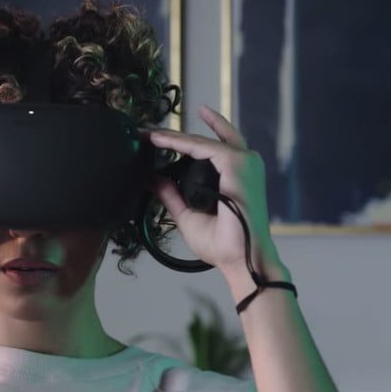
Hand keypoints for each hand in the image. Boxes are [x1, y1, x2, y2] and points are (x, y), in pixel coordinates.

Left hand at [140, 105, 284, 277]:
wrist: (239, 259)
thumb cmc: (222, 243)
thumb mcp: (187, 215)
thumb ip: (171, 195)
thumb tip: (152, 179)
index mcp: (234, 176)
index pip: (209, 150)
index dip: (183, 143)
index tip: (156, 139)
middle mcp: (243, 165)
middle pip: (204, 141)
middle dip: (174, 135)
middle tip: (147, 132)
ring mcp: (242, 162)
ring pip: (200, 142)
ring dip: (172, 137)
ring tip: (147, 135)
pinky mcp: (236, 163)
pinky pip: (201, 146)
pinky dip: (178, 142)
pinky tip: (158, 140)